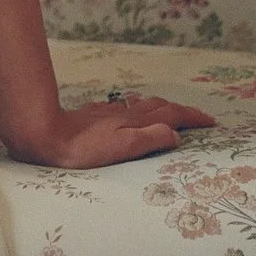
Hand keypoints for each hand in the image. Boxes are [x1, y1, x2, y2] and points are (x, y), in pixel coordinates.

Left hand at [2, 92, 217, 169]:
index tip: (211, 122)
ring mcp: (110, 113)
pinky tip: (133, 114)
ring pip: (143, 106)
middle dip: (182, 111)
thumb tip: (175, 134)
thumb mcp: (122, 148)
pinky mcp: (95, 116)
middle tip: (199, 118)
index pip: (171, 116)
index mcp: (135, 122)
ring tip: (173, 113)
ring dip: (163, 109)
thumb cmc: (83, 148)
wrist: (44, 134)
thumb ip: (150, 139)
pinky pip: (126, 109)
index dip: (192, 117)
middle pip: (160, 107)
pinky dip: (140, 111)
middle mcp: (125, 113)